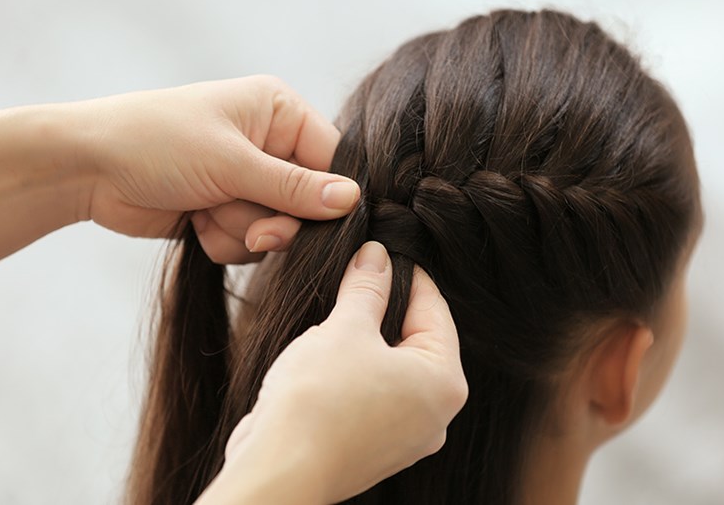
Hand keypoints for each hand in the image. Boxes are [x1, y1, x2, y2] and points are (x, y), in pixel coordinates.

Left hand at [74, 75, 357, 261]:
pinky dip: (224, 240)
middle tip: (253, 230)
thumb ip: (294, 188)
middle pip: (309, 202)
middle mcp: (269, 144)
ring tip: (206, 212)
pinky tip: (195, 222)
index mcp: (278, 112)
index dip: (329, 196)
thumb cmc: (155, 143)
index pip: (333, 159)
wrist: (86, 170)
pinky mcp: (226, 210)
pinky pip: (250, 242)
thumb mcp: (231, 163)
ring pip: (279, 228)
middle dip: (275, 221)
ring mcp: (246, 179)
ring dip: (243, 231)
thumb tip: (352, 200)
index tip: (316, 222)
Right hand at [195, 242, 468, 504]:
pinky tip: (324, 361)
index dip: (405, 274)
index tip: (380, 252)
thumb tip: (377, 256)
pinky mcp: (372, 449)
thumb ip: (367, 288)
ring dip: (364, 341)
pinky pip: (370, 397)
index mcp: (445, 383)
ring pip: (390, 369)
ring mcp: (404, 437)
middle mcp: (434, 415)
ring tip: (332, 318)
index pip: (435, 309)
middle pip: (415, 340)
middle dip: (383, 308)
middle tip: (352, 277)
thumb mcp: (346, 328)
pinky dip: (353, 374)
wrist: (278, 470)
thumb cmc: (318, 401)